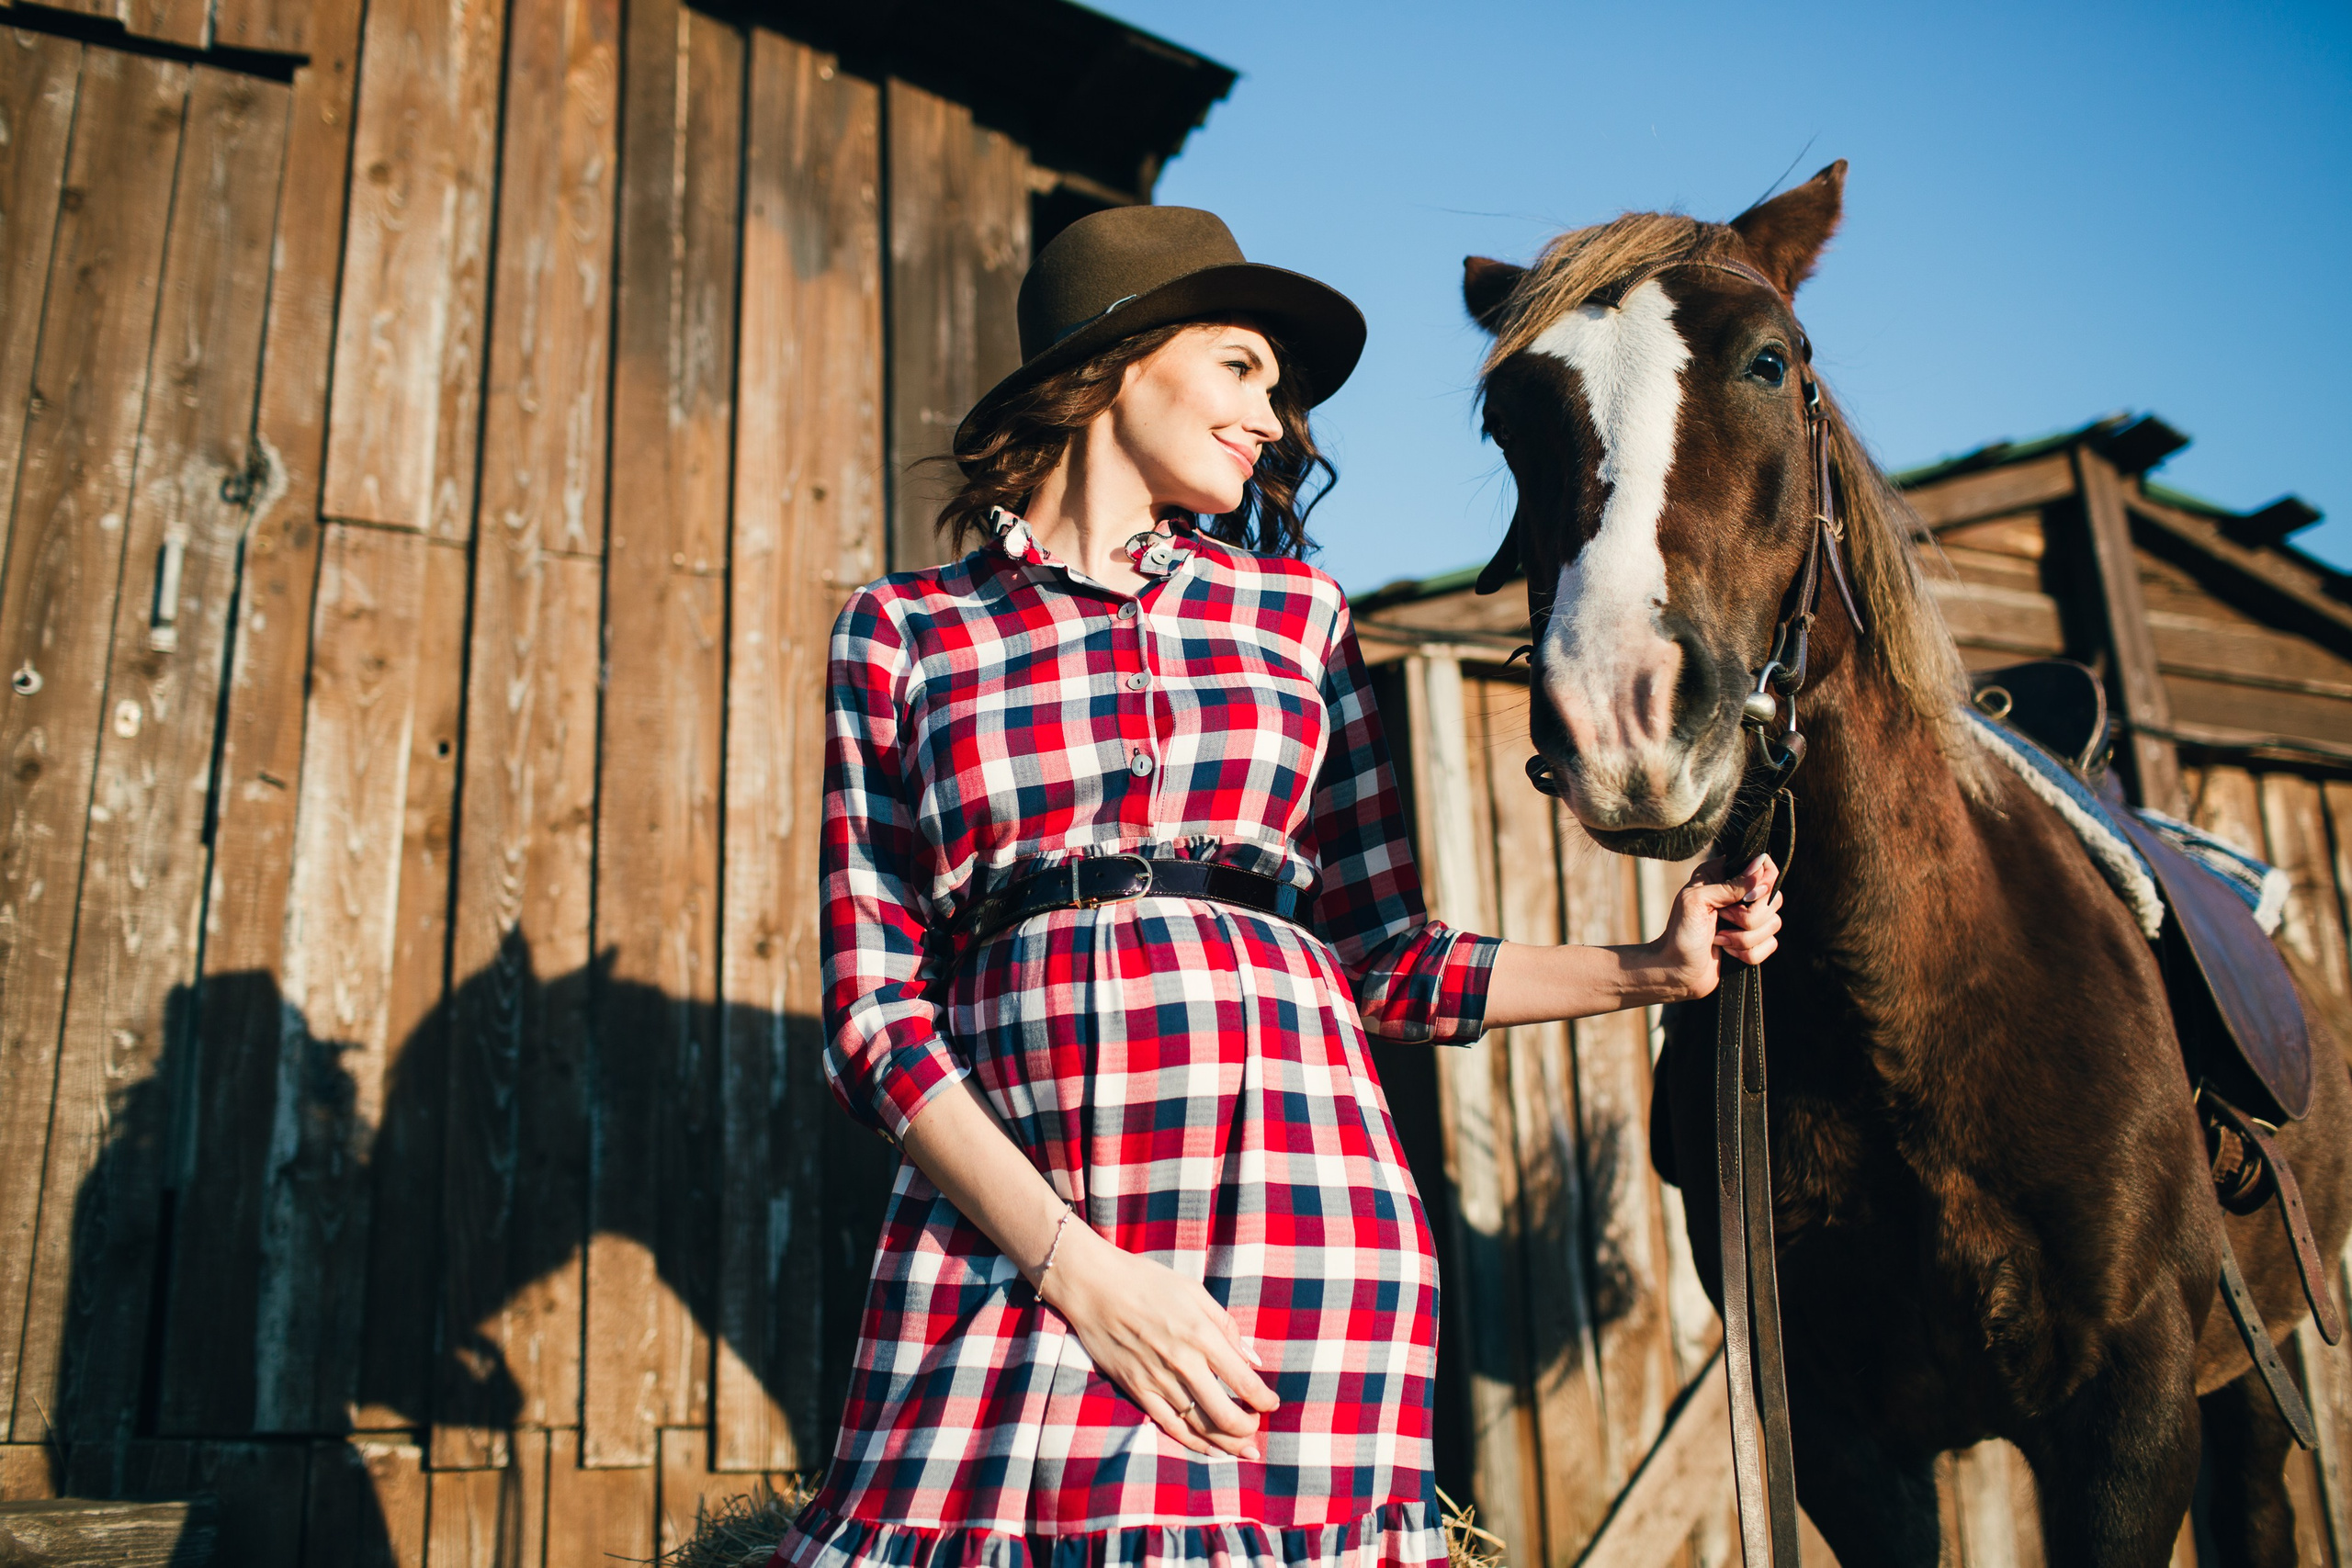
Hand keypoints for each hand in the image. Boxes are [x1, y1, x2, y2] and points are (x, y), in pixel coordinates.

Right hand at [1035, 1222, 1279, 1458]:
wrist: (1094, 1286)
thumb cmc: (1147, 1282)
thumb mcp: (1194, 1292)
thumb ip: (1227, 1326)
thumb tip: (1254, 1360)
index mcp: (1202, 1335)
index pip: (1244, 1381)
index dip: (1264, 1400)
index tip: (1271, 1404)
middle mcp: (1183, 1363)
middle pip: (1226, 1414)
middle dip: (1248, 1428)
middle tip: (1255, 1426)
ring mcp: (1158, 1381)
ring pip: (1200, 1426)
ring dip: (1226, 1441)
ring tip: (1243, 1447)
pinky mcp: (1137, 1391)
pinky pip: (1170, 1427)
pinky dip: (1194, 1443)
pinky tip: (1211, 1450)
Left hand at [1648, 855, 1782, 999]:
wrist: (1676, 972)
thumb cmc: (1679, 934)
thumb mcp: (1697, 901)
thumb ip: (1729, 885)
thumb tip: (1759, 867)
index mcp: (1723, 876)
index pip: (1763, 865)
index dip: (1763, 882)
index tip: (1748, 897)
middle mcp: (1739, 895)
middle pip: (1774, 898)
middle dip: (1749, 917)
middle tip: (1723, 920)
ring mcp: (1748, 920)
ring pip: (1774, 924)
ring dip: (1745, 938)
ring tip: (1720, 939)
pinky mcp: (1754, 942)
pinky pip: (1771, 945)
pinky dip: (1749, 953)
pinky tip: (1728, 952)